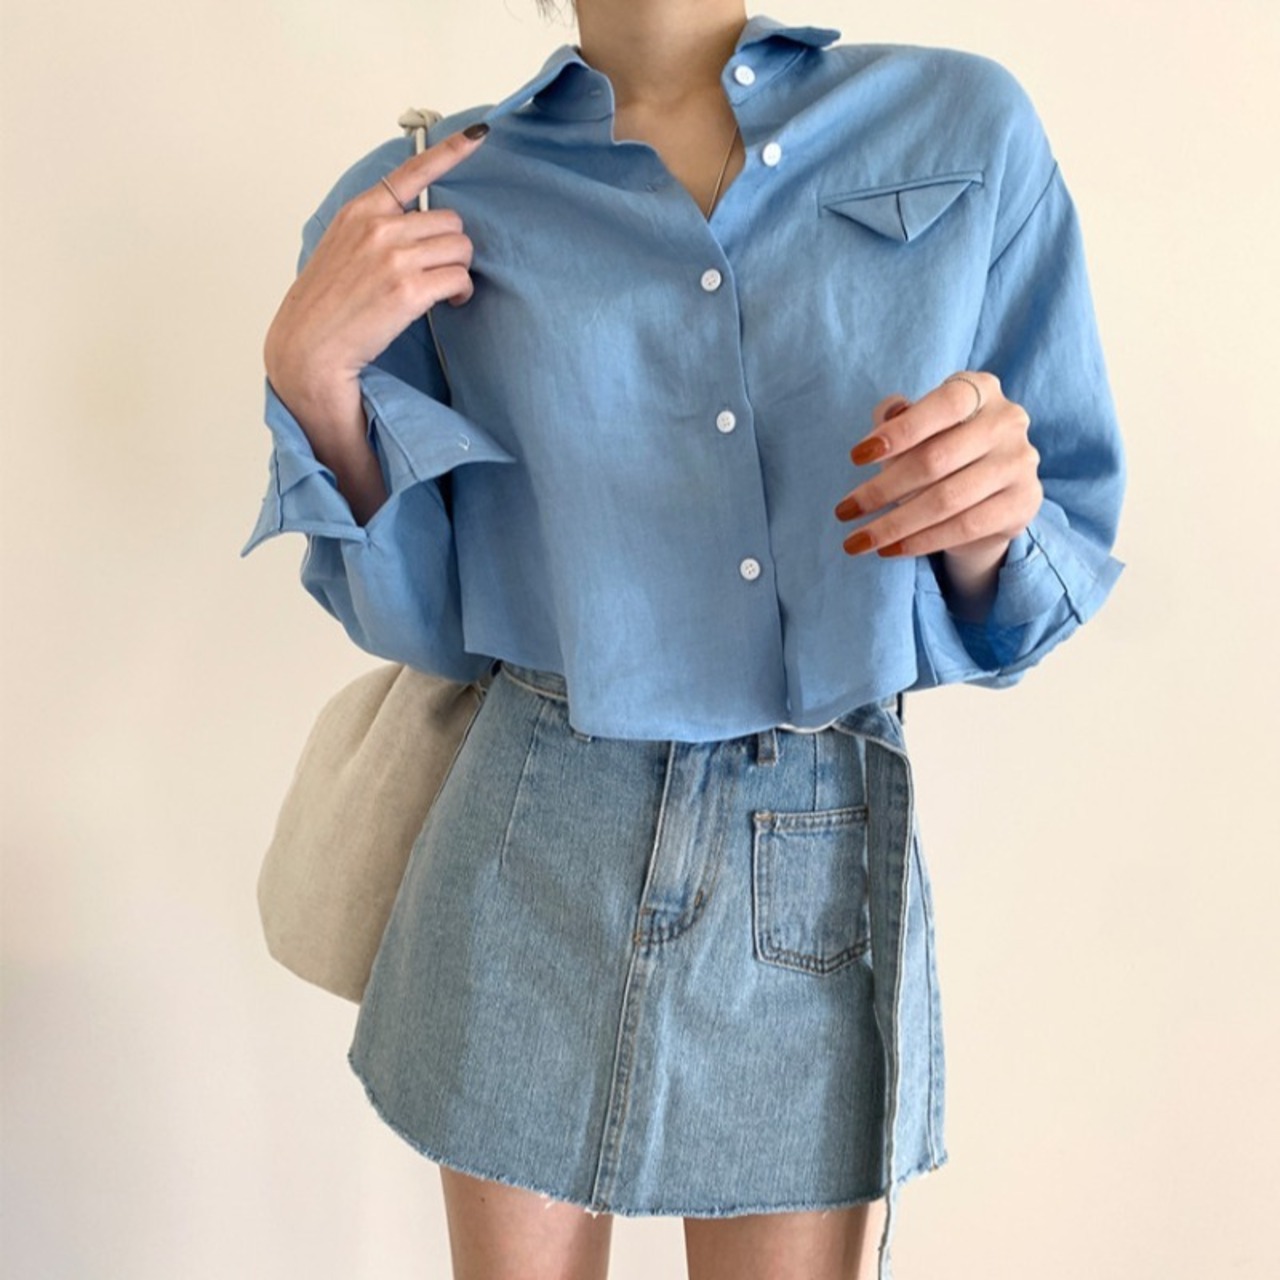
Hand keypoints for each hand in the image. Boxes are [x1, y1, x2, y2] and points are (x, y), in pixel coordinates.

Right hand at [263, 123, 490, 432]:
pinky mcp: (408, 289)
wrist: (309, 346)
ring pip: (460, 248)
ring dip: (459, 271)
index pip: (413, 171)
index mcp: (361, 211)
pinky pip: (459, 278)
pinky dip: (461, 292)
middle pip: (450, 221)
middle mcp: (378, 226)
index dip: (451, 151)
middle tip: (440, 271)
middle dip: (452, 247)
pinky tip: (449, 303)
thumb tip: (418, 228)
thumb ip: (375, 228)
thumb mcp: (342, 247)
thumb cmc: (326, 304)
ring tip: (443, 290)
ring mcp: (393, 257)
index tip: (478, 134)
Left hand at [833, 372, 1041, 564]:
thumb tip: (887, 414)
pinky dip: (921, 541)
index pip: (941, 406)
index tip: (856, 457)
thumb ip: (896, 418)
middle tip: (844, 511)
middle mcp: (1007, 422)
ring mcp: (1019, 463)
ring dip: (894, 524)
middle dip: (882, 490)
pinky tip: (891, 549)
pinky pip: (964, 527)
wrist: (988, 493)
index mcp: (981, 390)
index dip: (898, 432)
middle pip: (936, 460)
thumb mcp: (917, 428)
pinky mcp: (1024, 503)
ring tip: (857, 540)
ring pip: (946, 500)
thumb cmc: (942, 448)